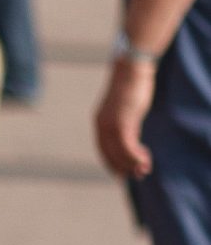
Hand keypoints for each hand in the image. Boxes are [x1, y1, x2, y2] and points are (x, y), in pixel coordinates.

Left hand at [94, 58, 155, 179]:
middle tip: (138, 175)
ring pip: (120, 153)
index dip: (113, 164)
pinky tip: (145, 160)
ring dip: (133, 164)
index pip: (103, 150)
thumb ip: (126, 124)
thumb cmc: (131, 87)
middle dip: (124, 168)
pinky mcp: (123, 122)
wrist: (131, 70)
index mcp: (99, 122)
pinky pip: (127, 146)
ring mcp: (111, 124)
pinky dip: (135, 157)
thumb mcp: (125, 110)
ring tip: (144, 169)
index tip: (122, 173)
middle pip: (110, 154)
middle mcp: (102, 125)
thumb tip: (131, 138)